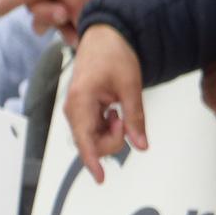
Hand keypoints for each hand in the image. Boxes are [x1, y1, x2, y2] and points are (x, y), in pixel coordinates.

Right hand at [63, 24, 147, 182]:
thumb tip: (141, 143)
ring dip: (111, 134)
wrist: (106, 36)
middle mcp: (73, 107)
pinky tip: (115, 114)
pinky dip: (108, 128)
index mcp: (81, 100)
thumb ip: (136, 117)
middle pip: (91, 143)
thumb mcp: (131, 86)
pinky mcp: (83, 109)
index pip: (85, 139)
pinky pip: (94, 129)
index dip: (93, 162)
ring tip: (120, 113)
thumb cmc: (114, 54)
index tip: (100, 178)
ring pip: (93, 138)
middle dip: (112, 140)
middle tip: (124, 120)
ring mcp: (77, 109)